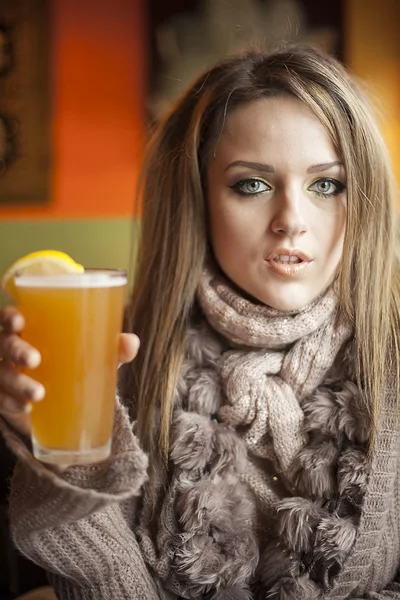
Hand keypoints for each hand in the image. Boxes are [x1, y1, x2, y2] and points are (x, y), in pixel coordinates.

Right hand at [0, 306, 139, 435]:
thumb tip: (131, 342)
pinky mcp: (5, 398)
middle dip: (15, 350)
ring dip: (16, 382)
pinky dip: (11, 403)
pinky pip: (0, 399)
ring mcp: (5, 373)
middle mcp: (10, 348)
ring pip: (0, 373)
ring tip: (38, 394)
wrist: (65, 401)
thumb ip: (111, 346)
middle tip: (35, 360)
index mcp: (29, 328)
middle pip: (2, 343)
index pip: (8, 317)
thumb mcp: (94, 353)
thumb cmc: (77, 363)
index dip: (8, 317)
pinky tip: (26, 409)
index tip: (20, 322)